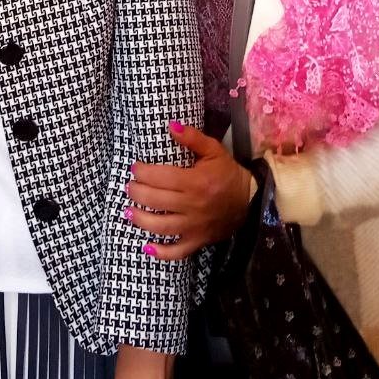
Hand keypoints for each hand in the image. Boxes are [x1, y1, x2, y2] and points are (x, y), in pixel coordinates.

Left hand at [126, 123, 251, 258]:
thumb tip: (170, 125)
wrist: (250, 199)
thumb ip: (192, 138)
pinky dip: (162, 253)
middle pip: (157, 201)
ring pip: (162, 227)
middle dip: (137, 193)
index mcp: (196, 182)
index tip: (134, 168)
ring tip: (128, 212)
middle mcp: (193, 206)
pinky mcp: (198, 241)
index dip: (144, 172)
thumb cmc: (227, 173)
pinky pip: (178, 252)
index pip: (162, 178)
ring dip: (141, 221)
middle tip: (128, 187)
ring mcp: (195, 226)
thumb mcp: (213, 150)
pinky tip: (146, 248)